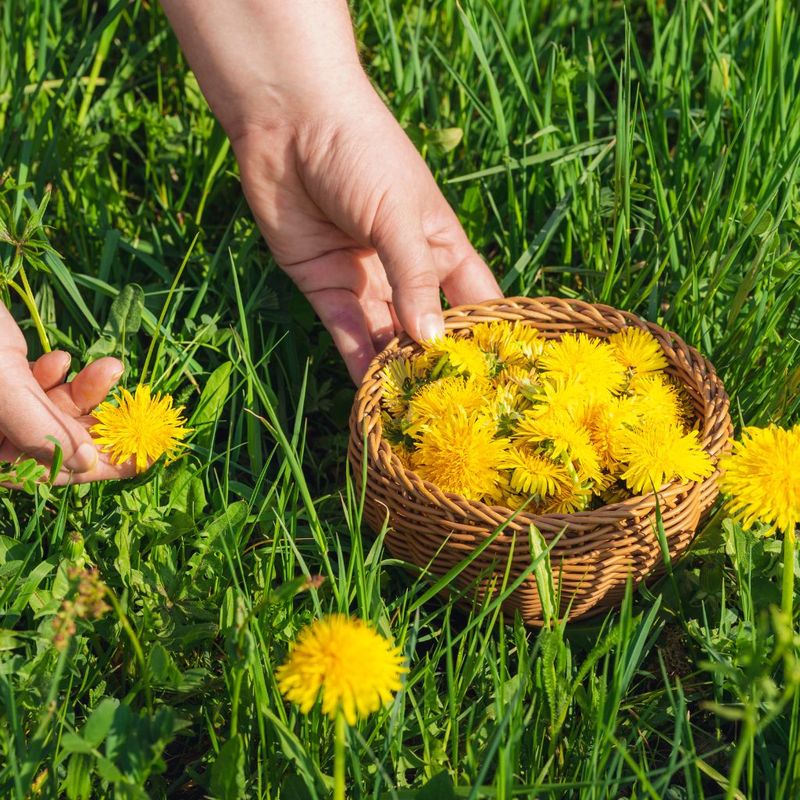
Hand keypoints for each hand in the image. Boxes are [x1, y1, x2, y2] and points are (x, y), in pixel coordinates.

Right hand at [0, 306, 136, 485]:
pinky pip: (37, 387)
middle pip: (52, 444)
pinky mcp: (2, 376)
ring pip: (50, 411)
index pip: (39, 475)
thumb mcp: (0, 383)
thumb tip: (86, 464)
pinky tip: (60, 358)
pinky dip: (56, 375)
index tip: (138, 461)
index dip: (91, 470)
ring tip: (109, 367)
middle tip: (138, 417)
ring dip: (83, 393)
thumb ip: (38, 427)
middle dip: (94, 426)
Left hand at [162, 0, 501, 381]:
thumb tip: (434, 342)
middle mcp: (406, 270)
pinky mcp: (325, 287)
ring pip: (386, 337)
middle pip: (428, 327)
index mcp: (441, 246)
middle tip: (453, 412)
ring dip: (396, 371)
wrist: (288, 122)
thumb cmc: (362, 153)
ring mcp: (365, 281)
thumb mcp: (401, 214)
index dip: (488, 336)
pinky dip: (357, 361)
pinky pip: (346, 332)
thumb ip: (417, 278)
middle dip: (438, 364)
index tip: (502, 380)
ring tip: (411, 413)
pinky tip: (370, 392)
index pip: (475, 300)